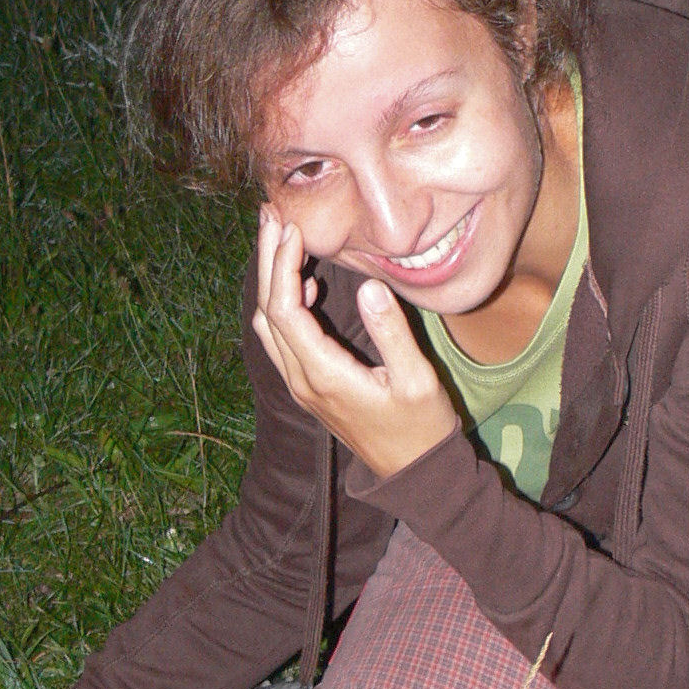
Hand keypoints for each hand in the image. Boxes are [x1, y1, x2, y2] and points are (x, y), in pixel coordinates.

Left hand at [252, 208, 459, 476]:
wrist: (412, 474)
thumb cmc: (421, 427)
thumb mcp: (416, 380)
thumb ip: (392, 333)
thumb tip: (370, 286)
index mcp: (324, 375)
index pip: (286, 310)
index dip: (283, 265)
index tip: (293, 227)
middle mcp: (302, 380)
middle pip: (268, 312)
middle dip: (267, 260)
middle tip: (270, 214)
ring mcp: (302, 386)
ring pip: (270, 325)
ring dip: (271, 280)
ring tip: (278, 237)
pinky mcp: (310, 387)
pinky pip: (283, 340)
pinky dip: (283, 304)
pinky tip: (303, 280)